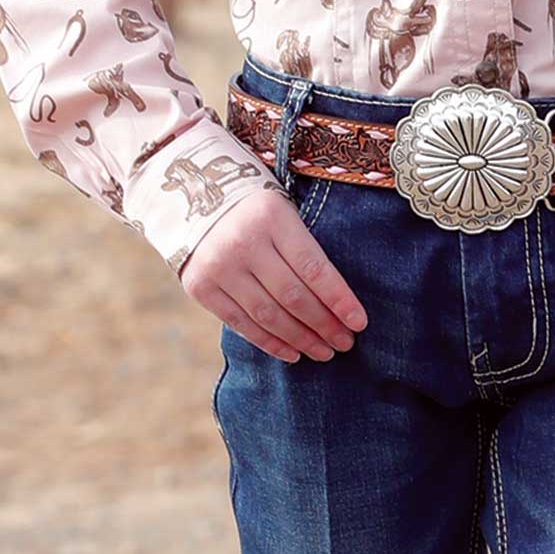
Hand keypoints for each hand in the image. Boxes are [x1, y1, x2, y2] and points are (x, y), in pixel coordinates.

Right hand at [179, 184, 367, 363]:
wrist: (195, 200)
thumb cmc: (256, 210)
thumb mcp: (283, 212)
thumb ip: (304, 249)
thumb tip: (338, 302)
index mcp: (273, 217)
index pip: (313, 267)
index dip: (339, 299)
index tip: (359, 322)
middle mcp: (244, 242)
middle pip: (293, 296)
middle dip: (324, 324)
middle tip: (345, 343)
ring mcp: (220, 266)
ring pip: (269, 315)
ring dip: (301, 339)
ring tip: (324, 352)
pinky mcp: (201, 287)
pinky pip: (241, 324)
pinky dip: (270, 343)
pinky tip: (292, 353)